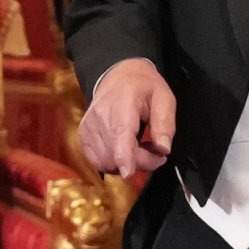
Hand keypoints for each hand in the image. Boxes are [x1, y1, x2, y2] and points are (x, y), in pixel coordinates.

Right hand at [78, 58, 175, 178]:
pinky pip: (97, 160)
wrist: (118, 75)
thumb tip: (163, 149)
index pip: (119, 135)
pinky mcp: (83, 136)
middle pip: (114, 154)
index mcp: (122, 105)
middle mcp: (99, 118)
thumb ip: (165, 124)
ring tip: (143, 148)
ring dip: (127, 163)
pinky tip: (127, 150)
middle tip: (157, 152)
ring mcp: (88, 128)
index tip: (128, 172)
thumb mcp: (164, 98)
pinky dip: (114, 162)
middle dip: (140, 162)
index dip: (124, 157)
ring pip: (105, 161)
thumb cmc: (144, 86)